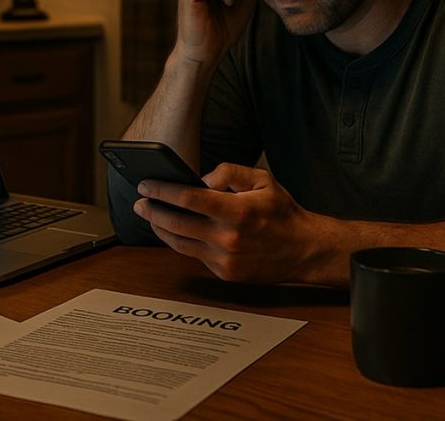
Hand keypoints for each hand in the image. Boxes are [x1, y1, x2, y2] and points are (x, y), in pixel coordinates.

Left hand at [133, 163, 325, 283]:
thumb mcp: (263, 179)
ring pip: (179, 243)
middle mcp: (228, 237)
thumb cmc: (282, 212)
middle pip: (176, 223)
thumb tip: (201, 179)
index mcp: (238, 211)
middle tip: (140, 201)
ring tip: (150, 215)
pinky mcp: (224, 273)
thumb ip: (230, 172)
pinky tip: (173, 230)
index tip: (147, 184)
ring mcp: (224, 259)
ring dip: (160, 228)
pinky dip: (180, 241)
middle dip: (152, 210)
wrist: (304, 250)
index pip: (188, 198)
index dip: (162, 190)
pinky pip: (194, 255)